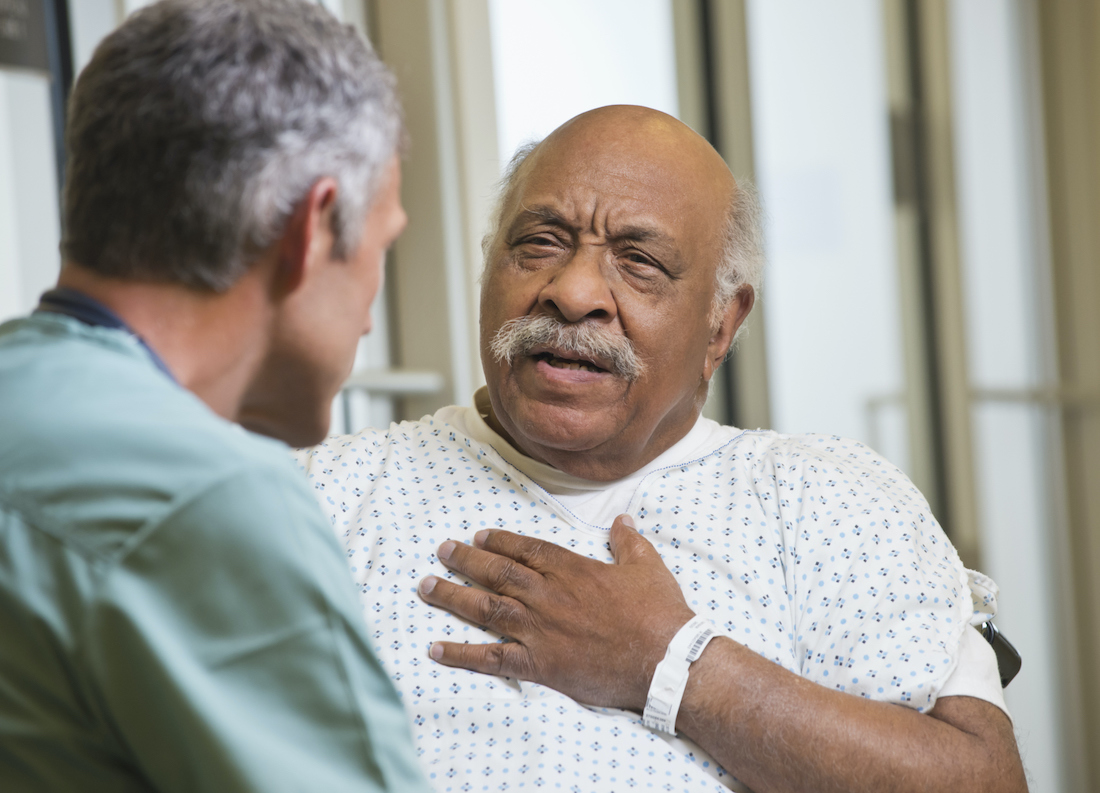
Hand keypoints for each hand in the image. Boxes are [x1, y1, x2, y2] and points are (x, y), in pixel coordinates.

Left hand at [417, 515, 695, 710]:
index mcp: (572, 569)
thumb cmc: (659, 612)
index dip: (499, 541)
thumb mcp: (647, 565)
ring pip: (485, 608)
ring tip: (425, 587)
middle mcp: (548, 595)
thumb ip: (628, 540)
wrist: (665, 659)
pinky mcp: (539, 664)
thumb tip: (622, 518)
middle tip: (441, 550)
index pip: (526, 549)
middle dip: (465, 560)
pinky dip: (461, 654)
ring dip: (452, 596)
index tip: (478, 535)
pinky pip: (491, 658)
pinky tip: (435, 649)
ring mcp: (540, 630)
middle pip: (497, 572)